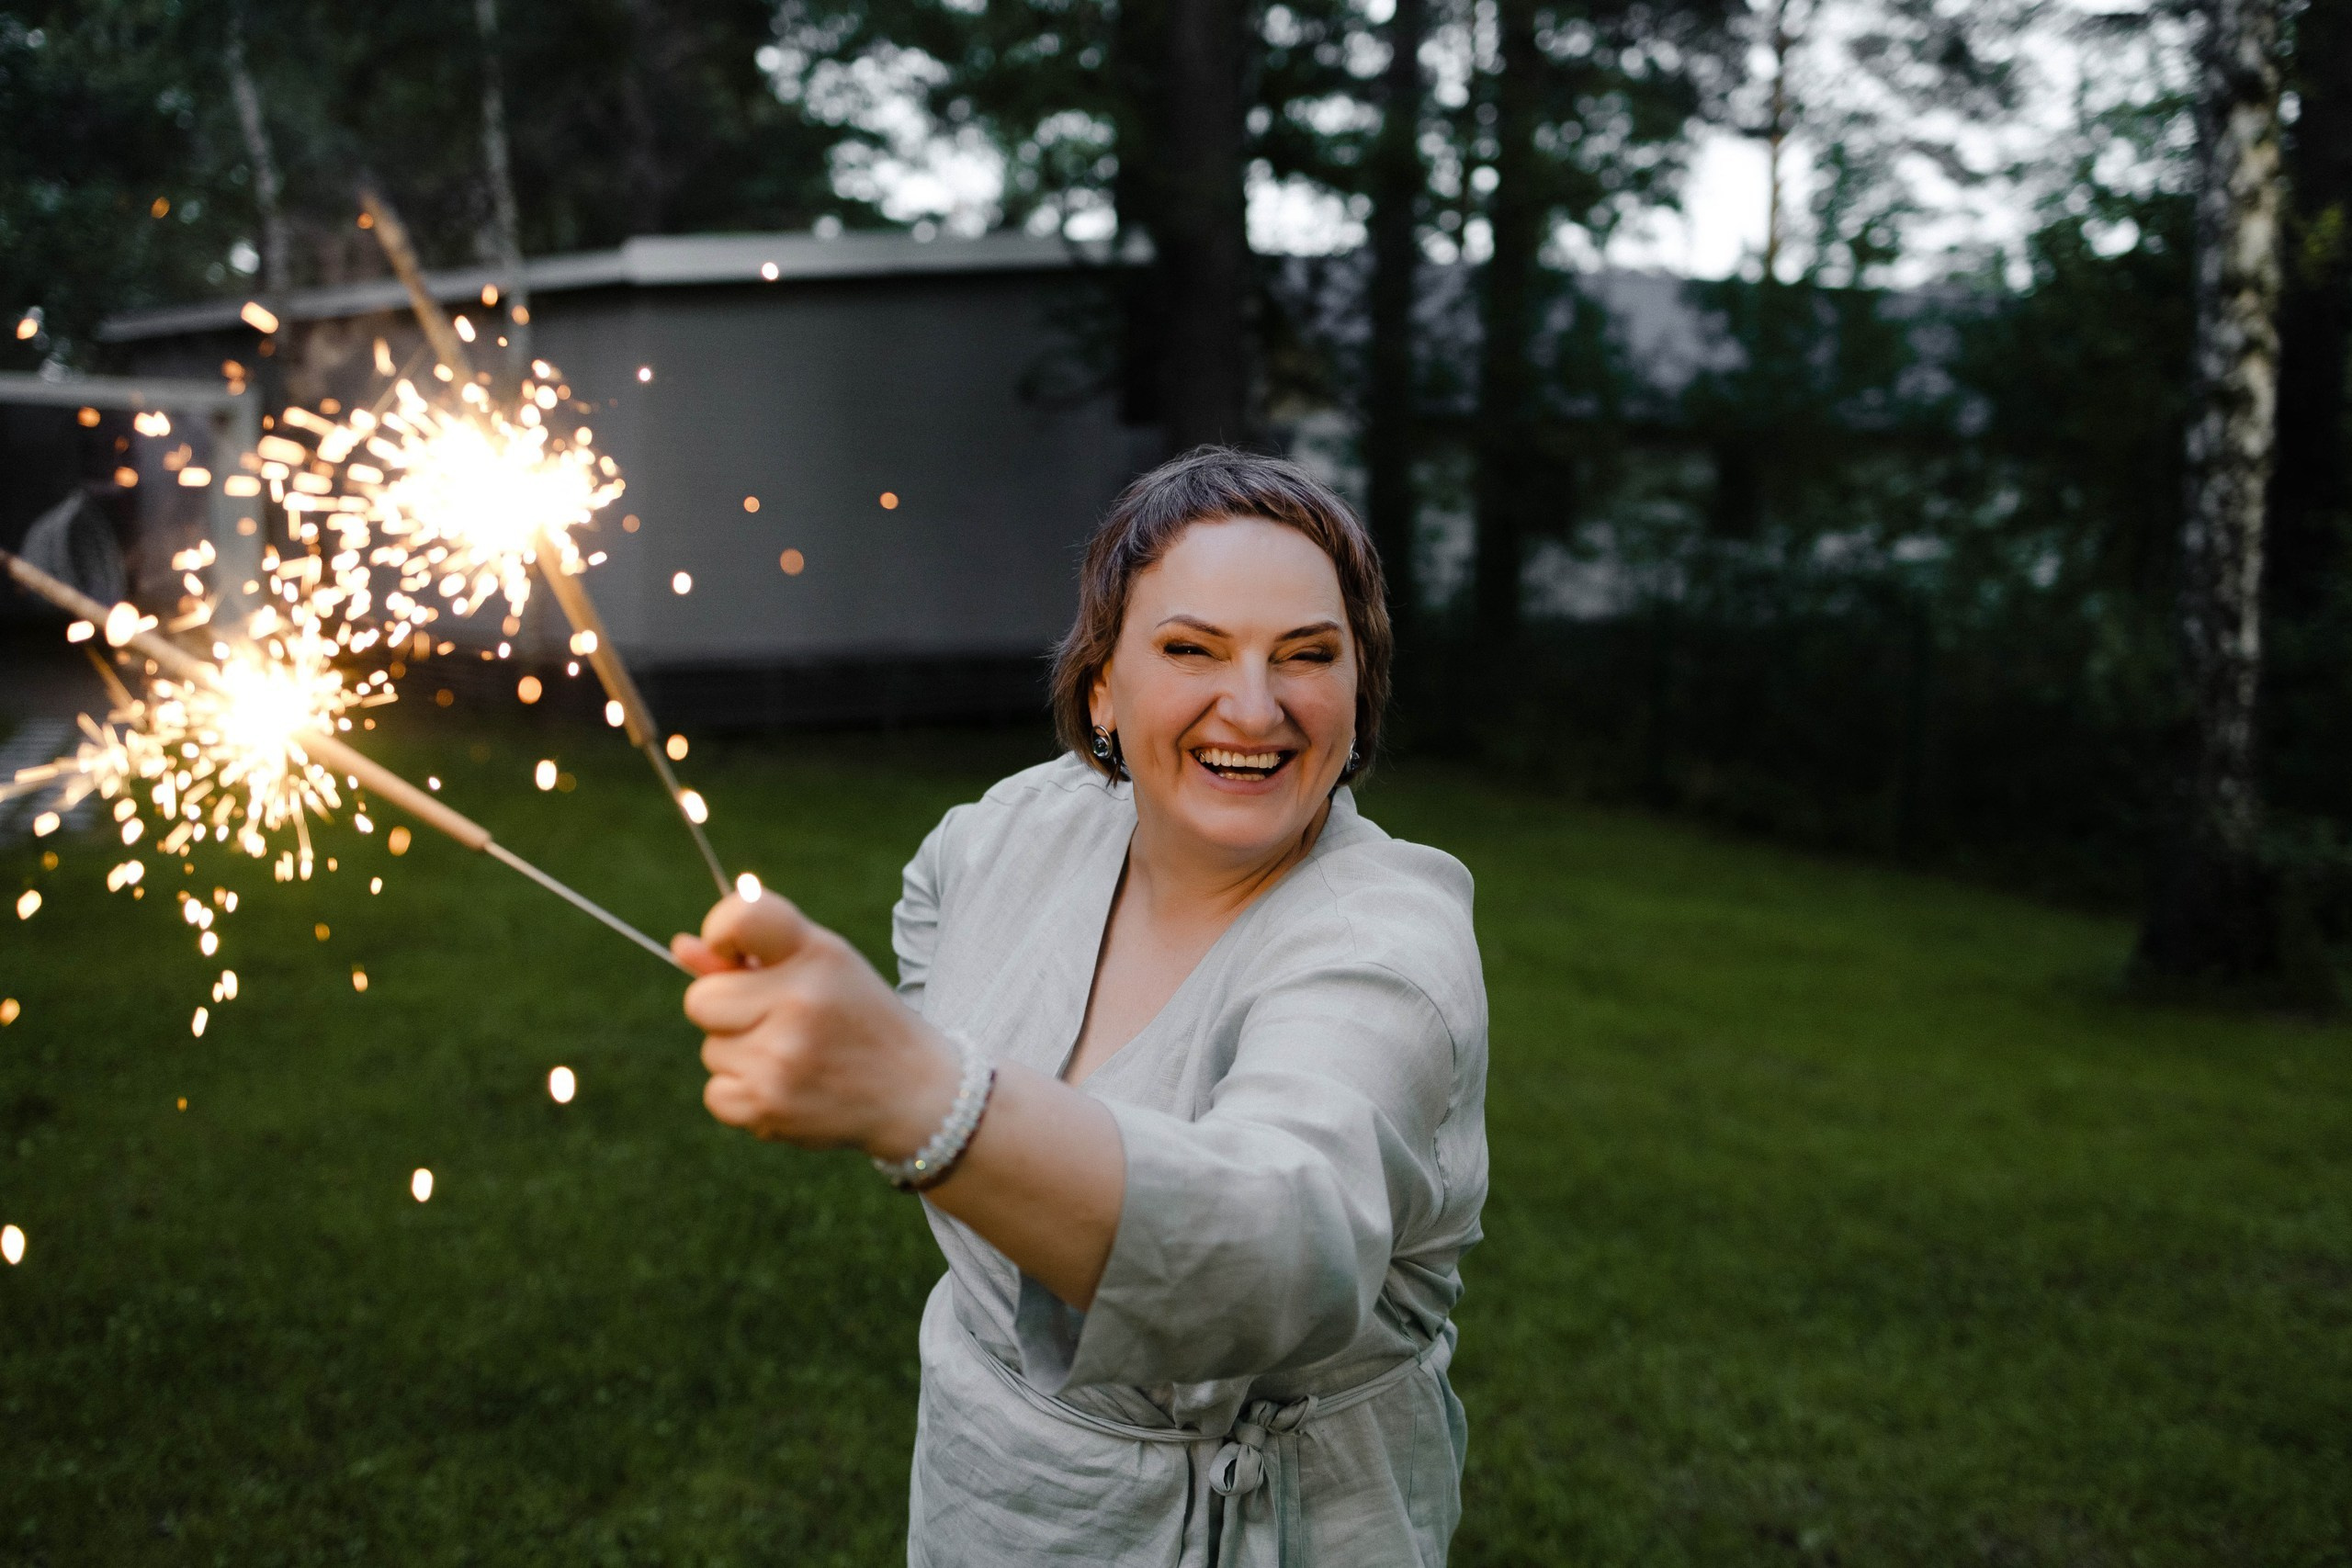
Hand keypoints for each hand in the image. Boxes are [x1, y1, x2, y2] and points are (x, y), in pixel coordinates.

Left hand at [674, 890, 957, 1157]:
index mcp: (817, 953)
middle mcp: (800, 1000)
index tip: (731, 951)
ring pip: (711, 1050)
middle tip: (776, 1019)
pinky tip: (788, 1088)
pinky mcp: (770, 1105)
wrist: (914, 1091)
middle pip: (700, 1001)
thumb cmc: (856, 1016)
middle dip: (726, 1011)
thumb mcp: (820, 967)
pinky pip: (715, 1094)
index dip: (721, 931)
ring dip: (742, 1055)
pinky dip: (743, 1095)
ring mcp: (782, 1056)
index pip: (740, 917)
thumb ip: (753, 953)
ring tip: (796, 1058)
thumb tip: (680, 947)